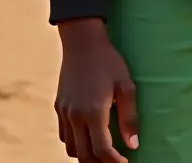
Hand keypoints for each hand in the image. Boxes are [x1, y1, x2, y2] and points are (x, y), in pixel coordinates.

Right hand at [56, 19, 138, 162]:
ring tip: (101, 152)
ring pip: (71, 148)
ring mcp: (64, 112)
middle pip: (84, 155)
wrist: (82, 41)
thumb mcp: (125, 85)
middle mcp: (75, 116)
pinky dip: (74, 142)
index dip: (114, 161)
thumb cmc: (108, 61)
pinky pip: (63, 135)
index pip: (102, 149)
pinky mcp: (59, 106)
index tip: (125, 162)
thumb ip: (129, 117)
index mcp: (93, 112)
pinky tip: (86, 136)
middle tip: (114, 160)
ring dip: (85, 155)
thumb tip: (133, 144)